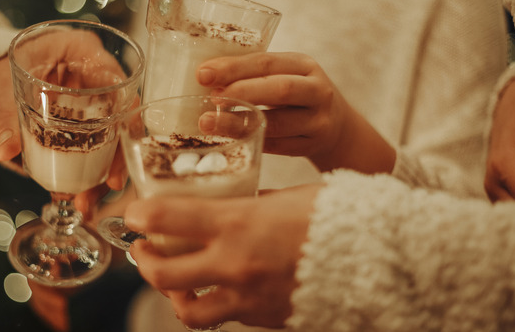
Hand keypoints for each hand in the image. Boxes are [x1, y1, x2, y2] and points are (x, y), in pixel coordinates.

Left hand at [0, 31, 132, 215]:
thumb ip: (4, 117)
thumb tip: (5, 149)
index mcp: (84, 52)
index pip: (121, 85)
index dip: (128, 122)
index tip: (119, 148)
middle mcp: (96, 76)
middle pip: (123, 117)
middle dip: (117, 158)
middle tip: (107, 187)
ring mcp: (93, 102)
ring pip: (113, 139)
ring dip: (103, 173)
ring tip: (84, 202)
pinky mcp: (85, 124)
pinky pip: (95, 149)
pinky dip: (88, 173)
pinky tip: (78, 196)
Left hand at [125, 184, 322, 329]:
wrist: (380, 259)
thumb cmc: (336, 216)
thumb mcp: (286, 196)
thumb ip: (251, 202)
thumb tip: (230, 202)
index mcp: (238, 223)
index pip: (167, 219)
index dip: (141, 216)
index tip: (135, 214)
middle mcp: (235, 264)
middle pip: (163, 273)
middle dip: (144, 262)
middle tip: (144, 250)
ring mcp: (248, 297)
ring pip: (188, 310)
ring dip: (173, 294)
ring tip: (175, 281)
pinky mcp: (265, 318)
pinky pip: (226, 317)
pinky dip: (214, 304)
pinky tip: (220, 288)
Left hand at [197, 52, 394, 172]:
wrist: (337, 126)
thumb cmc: (297, 95)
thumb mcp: (286, 75)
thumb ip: (253, 73)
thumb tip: (205, 76)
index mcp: (304, 65)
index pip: (267, 62)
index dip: (234, 68)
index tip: (203, 74)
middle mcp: (317, 90)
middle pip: (280, 89)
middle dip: (242, 92)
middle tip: (211, 98)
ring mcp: (318, 120)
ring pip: (277, 123)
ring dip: (239, 122)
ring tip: (209, 121)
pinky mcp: (312, 145)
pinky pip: (277, 146)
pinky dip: (251, 140)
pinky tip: (228, 138)